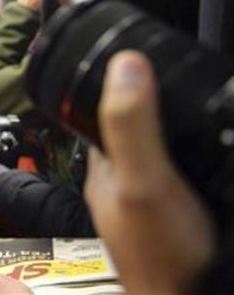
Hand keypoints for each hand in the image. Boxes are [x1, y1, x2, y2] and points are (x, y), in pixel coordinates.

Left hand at [85, 51, 213, 294]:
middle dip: (148, 101)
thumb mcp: (143, 180)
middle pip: (129, 126)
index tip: (142, 55)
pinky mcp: (168, 214)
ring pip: (152, 148)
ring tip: (192, 106)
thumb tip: (124, 63)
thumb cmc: (162, 252)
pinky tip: (204, 157)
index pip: (102, 109)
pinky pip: (173, 172)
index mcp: (102, 164)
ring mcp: (142, 197)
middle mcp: (118, 178)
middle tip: (175, 76)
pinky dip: (185, 156)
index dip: (120, 83)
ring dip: (168, 128)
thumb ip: (130, 126)